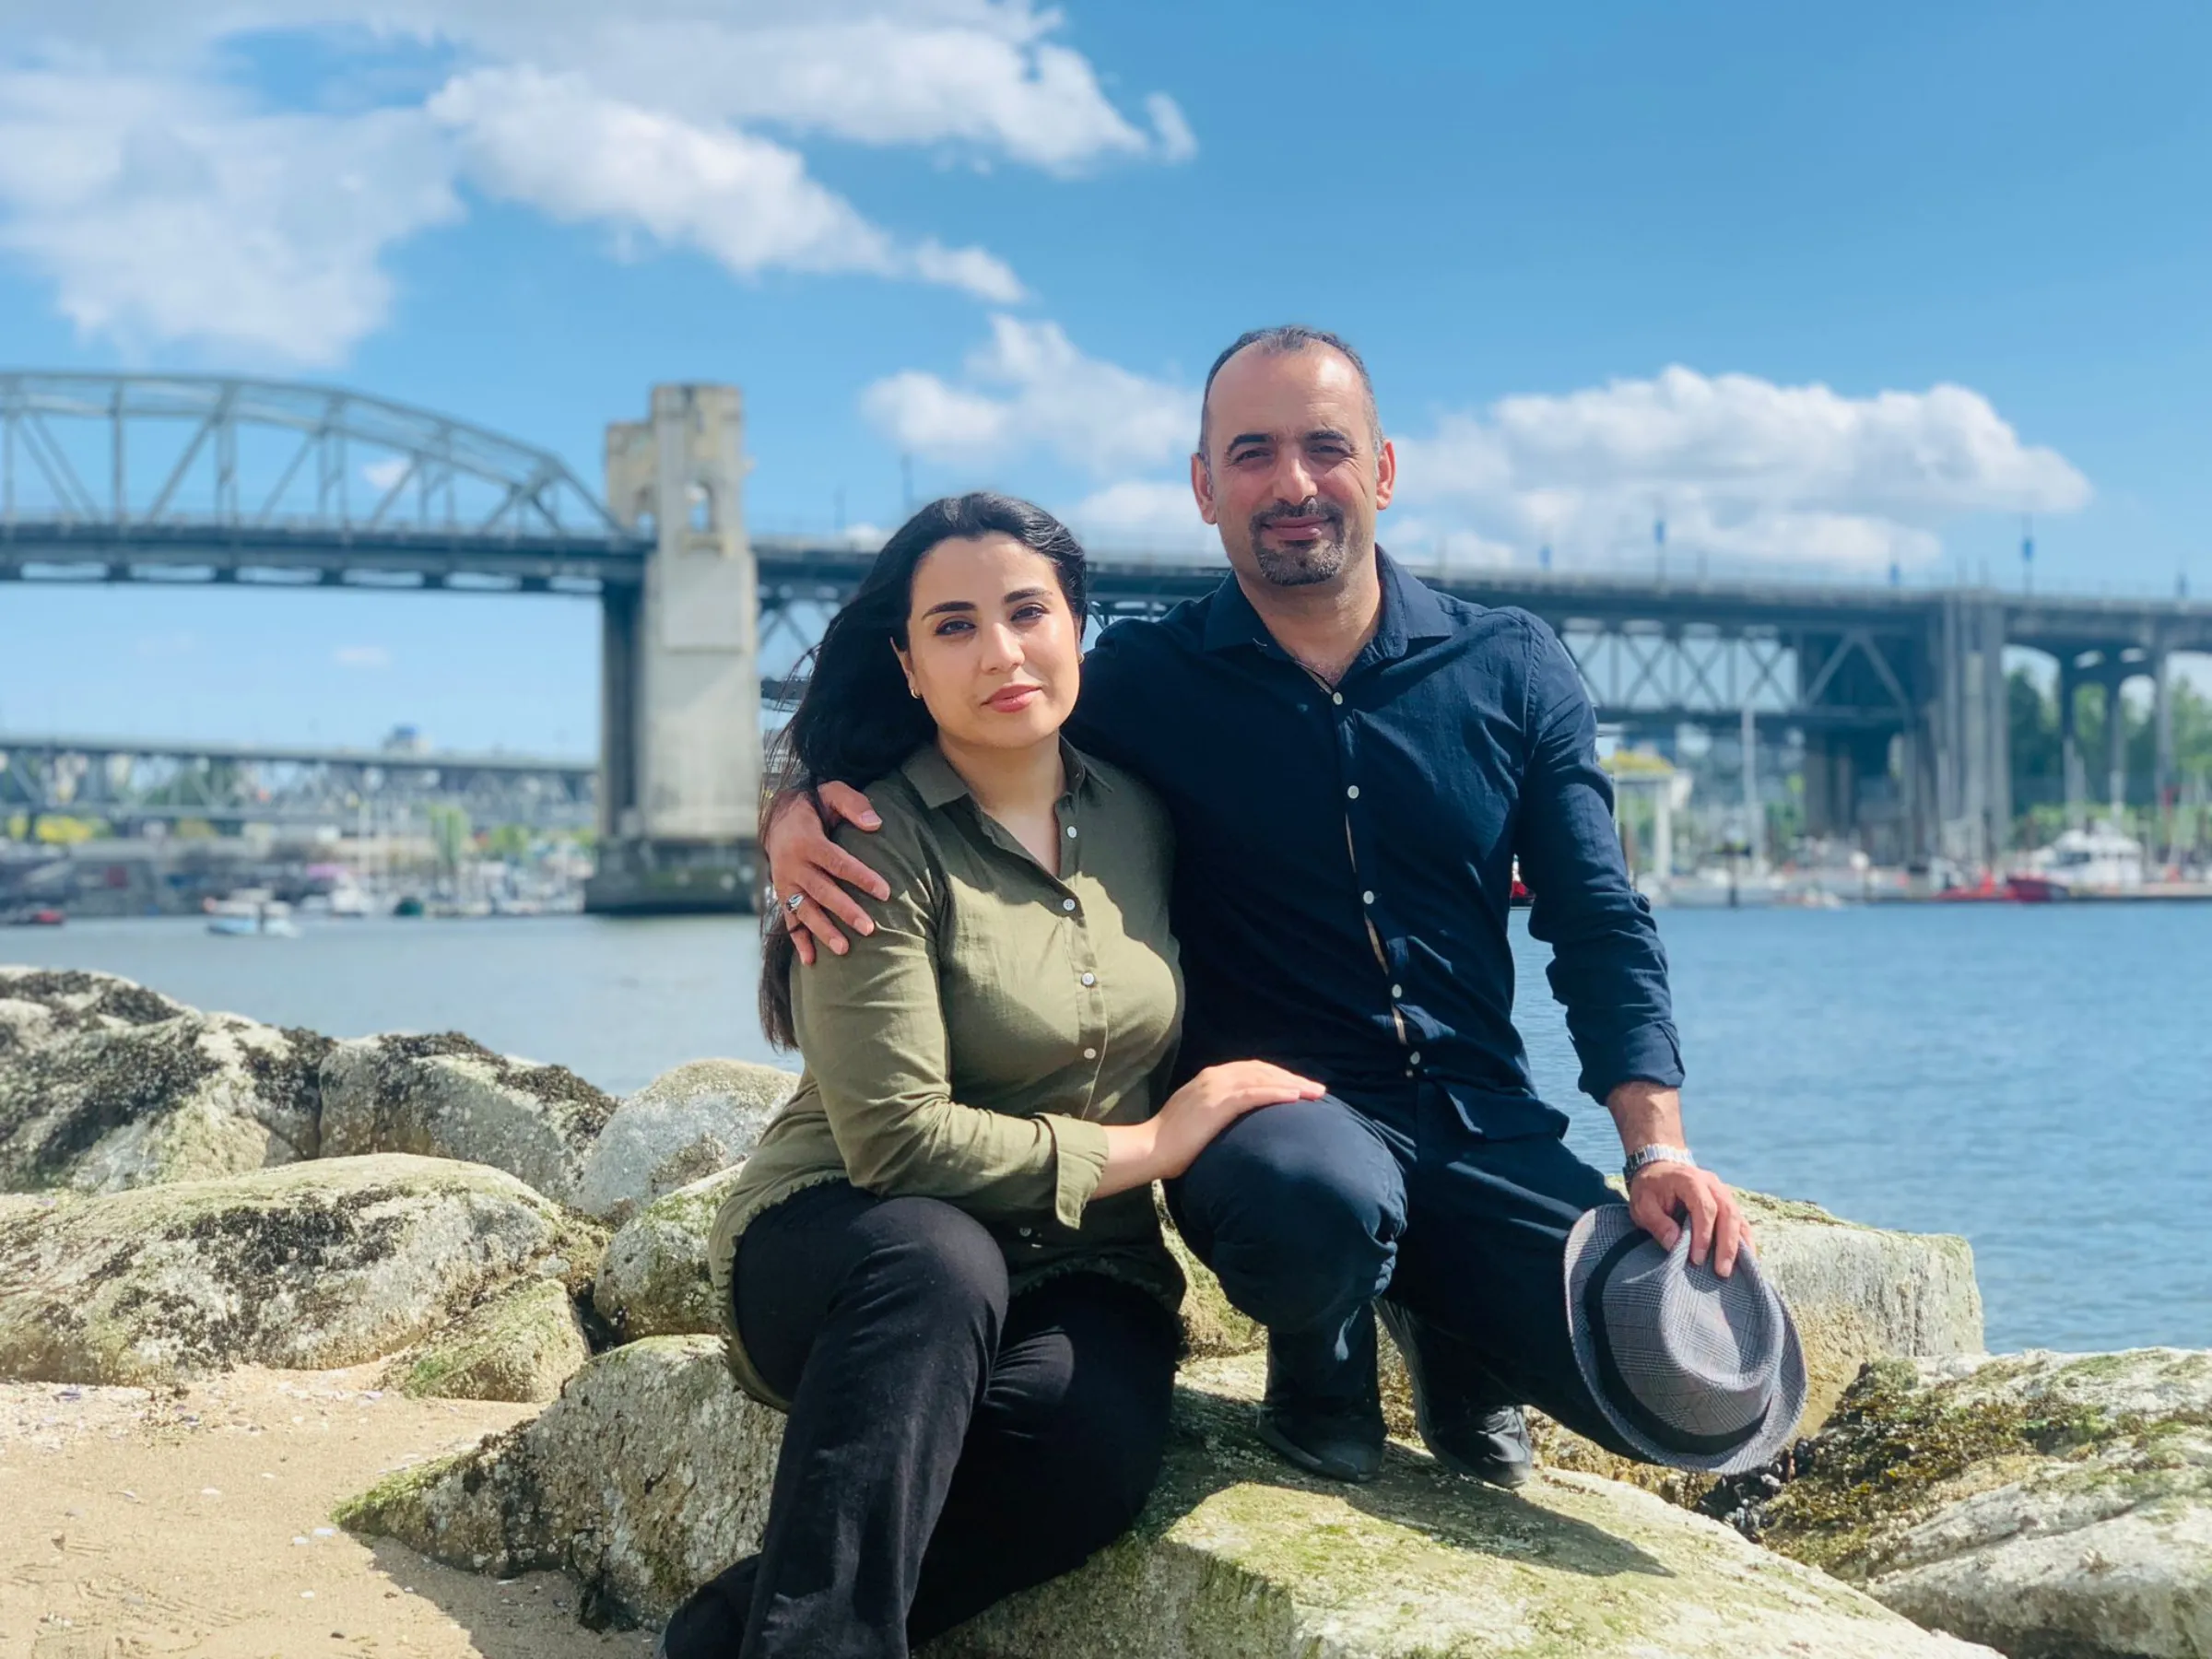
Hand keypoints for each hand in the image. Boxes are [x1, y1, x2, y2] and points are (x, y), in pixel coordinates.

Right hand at [765, 782, 888, 961]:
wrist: (777, 816)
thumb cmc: (814, 806)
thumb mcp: (832, 793)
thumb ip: (853, 804)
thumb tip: (876, 824)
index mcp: (807, 841)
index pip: (838, 862)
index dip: (861, 877)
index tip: (885, 892)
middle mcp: (793, 865)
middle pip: (822, 891)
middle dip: (845, 911)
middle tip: (869, 928)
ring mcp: (785, 883)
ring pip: (804, 910)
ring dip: (823, 931)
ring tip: (844, 949)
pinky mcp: (782, 895)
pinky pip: (789, 920)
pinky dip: (799, 941)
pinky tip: (811, 961)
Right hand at [1149, 1062, 1325, 1178]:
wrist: (1150, 1148)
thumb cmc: (1171, 1143)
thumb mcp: (1196, 1119)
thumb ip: (1216, 1112)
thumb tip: (1236, 1124)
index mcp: (1209, 1079)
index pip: (1251, 1070)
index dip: (1278, 1076)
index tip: (1299, 1086)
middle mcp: (1214, 1077)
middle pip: (1262, 1070)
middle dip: (1292, 1077)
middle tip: (1317, 1089)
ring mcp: (1216, 1088)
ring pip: (1263, 1079)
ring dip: (1293, 1084)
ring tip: (1315, 1093)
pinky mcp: (1219, 1103)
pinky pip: (1255, 1093)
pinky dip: (1277, 1093)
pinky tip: (1296, 1097)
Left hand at [1627, 1162, 1751, 1277]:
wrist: (1659, 1169)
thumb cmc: (1650, 1189)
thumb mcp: (1642, 1204)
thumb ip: (1657, 1223)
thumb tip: (1675, 1244)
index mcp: (1690, 1180)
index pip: (1705, 1208)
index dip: (1704, 1234)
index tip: (1698, 1259)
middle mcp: (1712, 1184)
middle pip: (1728, 1213)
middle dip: (1727, 1245)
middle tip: (1722, 1271)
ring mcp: (1723, 1193)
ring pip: (1738, 1218)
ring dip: (1739, 1246)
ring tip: (1734, 1270)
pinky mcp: (1727, 1204)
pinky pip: (1741, 1223)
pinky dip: (1744, 1241)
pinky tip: (1746, 1261)